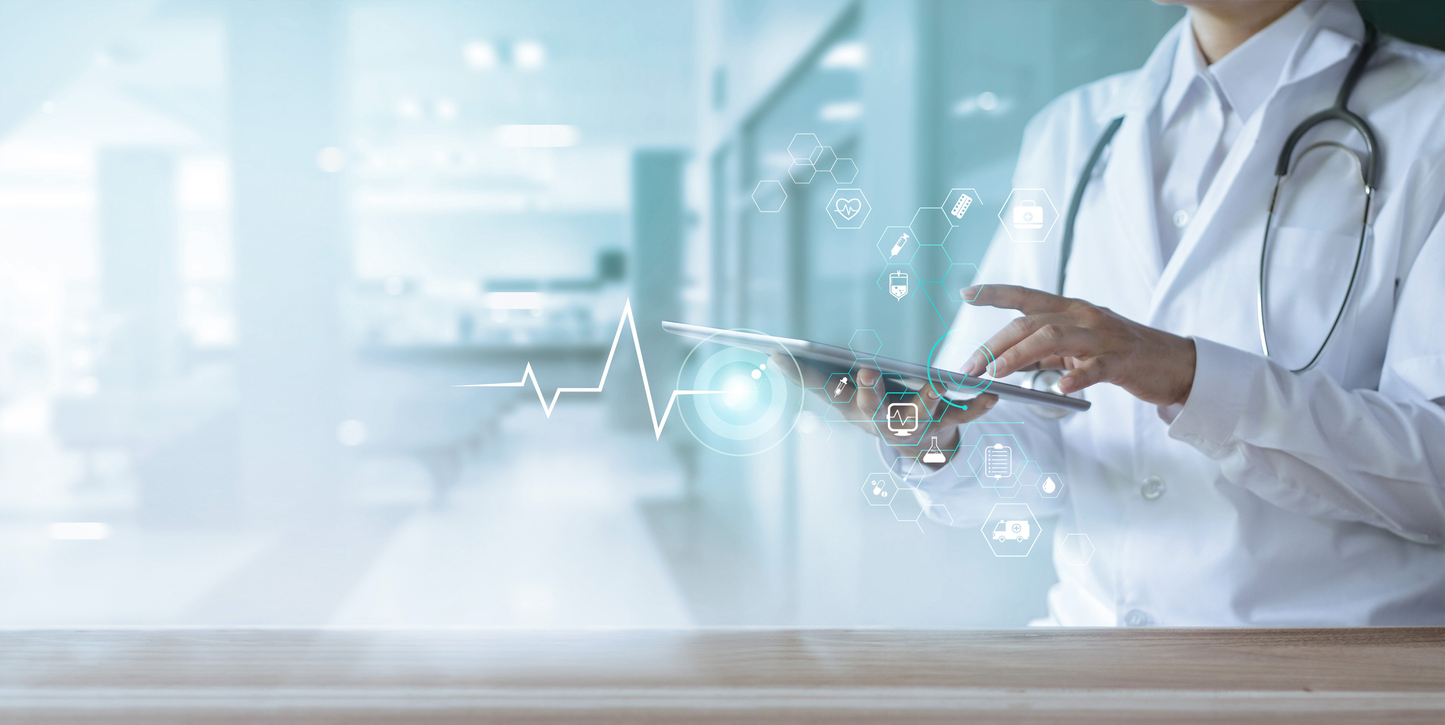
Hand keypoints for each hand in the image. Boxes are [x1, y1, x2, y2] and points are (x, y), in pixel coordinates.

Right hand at [773, 354, 996, 468]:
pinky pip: (964, 416)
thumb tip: (772, 355)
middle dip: (871, 392)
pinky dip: (978, 407)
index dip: (834, 383)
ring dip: (930, 397)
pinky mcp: (947, 422)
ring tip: (938, 380)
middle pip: (877, 408)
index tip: (829, 362)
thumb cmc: (868, 406)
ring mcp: (919, 423)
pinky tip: (993, 395)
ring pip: (923, 412)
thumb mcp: (838, 394)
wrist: (910, 440)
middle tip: (865, 372)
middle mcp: (887, 421)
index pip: (842, 396)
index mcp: (860, 411)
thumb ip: (807, 375)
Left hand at [960, 284, 1195, 406]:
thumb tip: (1006, 361)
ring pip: (1054, 338)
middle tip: (971, 368)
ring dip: (1019, 355)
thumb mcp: (1078, 346)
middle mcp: (1083, 316)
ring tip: (996, 373)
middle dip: (995, 345)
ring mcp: (1104, 337)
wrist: (1173, 363)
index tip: (966, 294)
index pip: (1026, 296)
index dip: (995, 293)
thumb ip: (1045, 351)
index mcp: (1071, 310)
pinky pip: (1096, 368)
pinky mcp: (1122, 362)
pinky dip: (1076, 377)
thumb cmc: (1120, 353)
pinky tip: (1059, 388)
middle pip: (1031, 323)